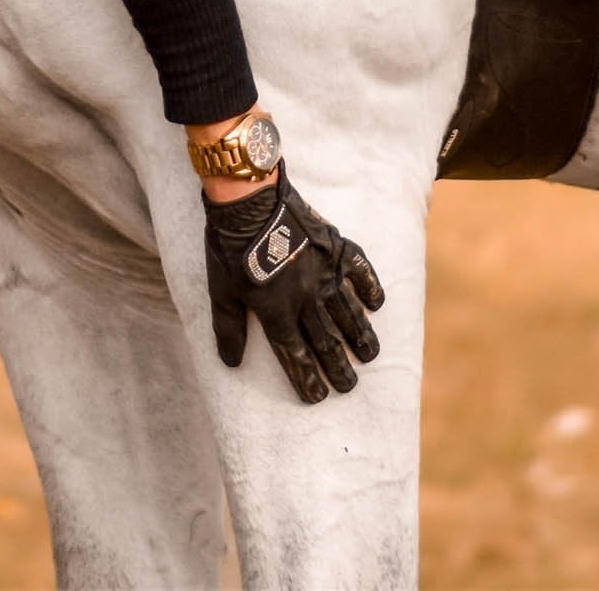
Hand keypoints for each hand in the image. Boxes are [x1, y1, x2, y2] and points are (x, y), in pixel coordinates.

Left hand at [204, 171, 385, 401]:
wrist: (248, 201)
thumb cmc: (229, 248)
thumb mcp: (221, 293)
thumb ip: (229, 329)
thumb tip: (230, 363)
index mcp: (277, 313)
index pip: (296, 356)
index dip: (307, 379)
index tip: (318, 398)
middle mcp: (306, 299)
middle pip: (326, 341)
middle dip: (338, 368)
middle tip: (349, 386)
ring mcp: (325, 273)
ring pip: (348, 314)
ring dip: (360, 336)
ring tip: (369, 355)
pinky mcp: (335, 248)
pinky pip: (360, 272)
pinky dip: (370, 288)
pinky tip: (377, 304)